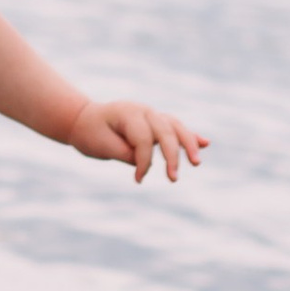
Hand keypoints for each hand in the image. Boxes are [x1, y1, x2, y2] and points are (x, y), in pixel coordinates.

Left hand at [68, 96, 208, 184]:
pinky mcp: (156, 122)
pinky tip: (205, 143)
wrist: (85, 120)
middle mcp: (143, 111)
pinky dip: (189, 136)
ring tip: (196, 163)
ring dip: (188, 145)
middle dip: (172, 155)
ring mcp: (151, 114)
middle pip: (165, 131)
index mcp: (127, 113)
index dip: (143, 161)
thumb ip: (126, 153)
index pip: (143, 138)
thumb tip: (146, 161)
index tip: (138, 179)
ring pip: (175, 127)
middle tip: (173, 179)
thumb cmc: (91, 133)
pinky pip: (176, 128)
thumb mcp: (102, 145)